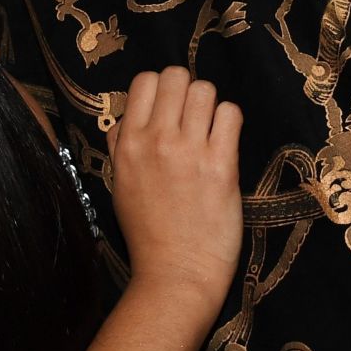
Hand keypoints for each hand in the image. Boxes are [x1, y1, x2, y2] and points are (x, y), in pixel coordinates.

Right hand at [109, 67, 243, 307]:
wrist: (175, 274)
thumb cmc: (148, 233)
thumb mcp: (120, 184)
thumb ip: (121, 146)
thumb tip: (127, 117)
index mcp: (128, 144)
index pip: (144, 81)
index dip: (161, 89)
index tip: (170, 109)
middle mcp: (156, 140)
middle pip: (176, 76)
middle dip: (187, 90)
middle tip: (193, 117)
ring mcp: (189, 151)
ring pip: (205, 89)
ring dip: (210, 105)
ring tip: (210, 130)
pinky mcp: (221, 164)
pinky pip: (231, 113)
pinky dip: (229, 121)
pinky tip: (225, 142)